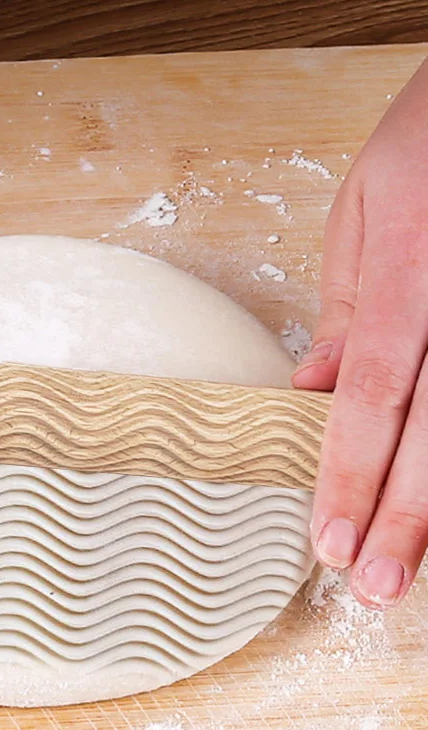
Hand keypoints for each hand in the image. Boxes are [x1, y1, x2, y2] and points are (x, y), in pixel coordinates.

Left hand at [293, 57, 427, 607]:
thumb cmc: (427, 143)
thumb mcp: (363, 214)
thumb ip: (346, 308)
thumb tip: (313, 391)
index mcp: (415, 280)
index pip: (374, 398)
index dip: (350, 474)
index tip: (329, 540)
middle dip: (407, 517)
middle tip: (374, 587)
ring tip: (416, 569)